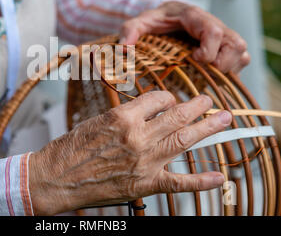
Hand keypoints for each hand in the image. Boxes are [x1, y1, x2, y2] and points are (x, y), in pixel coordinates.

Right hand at [29, 91, 231, 214]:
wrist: (56, 177)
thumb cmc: (72, 147)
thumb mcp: (97, 121)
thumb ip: (126, 117)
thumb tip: (148, 113)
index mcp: (123, 116)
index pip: (158, 99)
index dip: (168, 97)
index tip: (171, 100)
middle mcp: (137, 136)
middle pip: (177, 116)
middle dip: (198, 106)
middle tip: (210, 101)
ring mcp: (143, 161)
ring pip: (184, 140)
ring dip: (207, 128)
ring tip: (224, 119)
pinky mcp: (144, 184)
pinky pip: (178, 183)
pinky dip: (201, 181)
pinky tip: (219, 177)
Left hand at [119, 1, 250, 73]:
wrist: (166, 16)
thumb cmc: (155, 20)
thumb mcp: (139, 22)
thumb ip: (129, 31)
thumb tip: (122, 49)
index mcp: (194, 17)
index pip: (214, 30)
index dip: (209, 49)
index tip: (194, 58)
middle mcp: (213, 25)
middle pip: (236, 43)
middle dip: (224, 62)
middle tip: (204, 69)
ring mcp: (221, 37)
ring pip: (241, 52)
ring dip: (229, 67)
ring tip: (208, 74)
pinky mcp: (223, 48)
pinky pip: (240, 60)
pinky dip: (230, 71)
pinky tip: (211, 76)